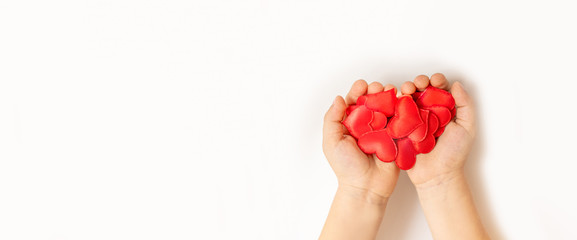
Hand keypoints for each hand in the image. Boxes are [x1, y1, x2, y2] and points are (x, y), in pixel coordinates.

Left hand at [322, 80, 399, 201]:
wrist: (367, 187)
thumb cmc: (346, 167)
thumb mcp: (332, 142)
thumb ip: (332, 119)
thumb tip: (339, 98)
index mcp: (350, 124)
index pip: (354, 102)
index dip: (358, 91)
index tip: (361, 85)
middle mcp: (367, 125)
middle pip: (373, 101)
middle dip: (376, 90)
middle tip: (377, 87)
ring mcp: (383, 130)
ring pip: (388, 108)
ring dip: (390, 96)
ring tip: (391, 91)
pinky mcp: (397, 137)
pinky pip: (401, 121)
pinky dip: (403, 109)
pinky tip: (403, 101)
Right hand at [401, 73, 475, 186]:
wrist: (436, 176)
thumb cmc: (454, 154)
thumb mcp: (467, 128)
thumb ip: (465, 105)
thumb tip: (456, 85)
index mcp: (443, 109)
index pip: (439, 89)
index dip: (437, 80)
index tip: (435, 81)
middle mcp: (427, 112)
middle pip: (421, 90)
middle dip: (418, 82)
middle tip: (418, 84)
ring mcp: (412, 120)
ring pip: (407, 98)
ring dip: (405, 90)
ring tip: (405, 90)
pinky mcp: (400, 129)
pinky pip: (395, 113)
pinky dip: (393, 103)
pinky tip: (394, 99)